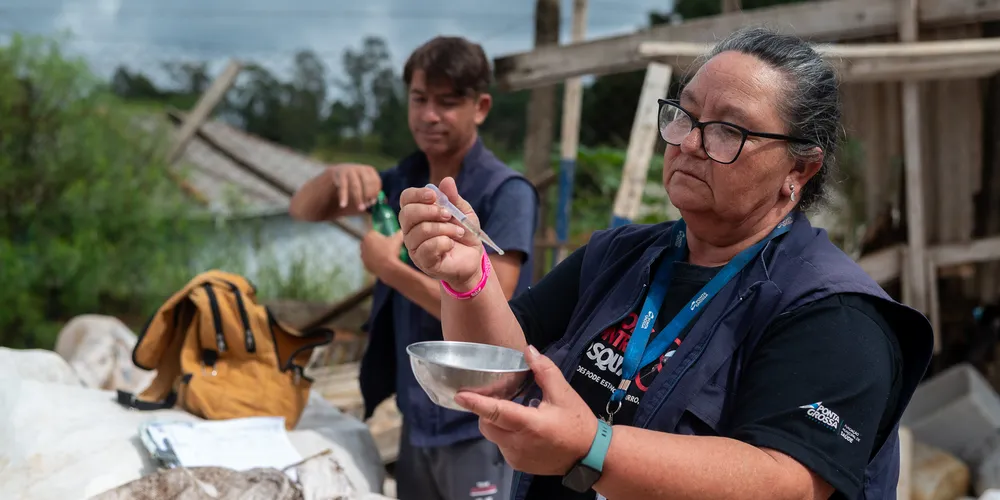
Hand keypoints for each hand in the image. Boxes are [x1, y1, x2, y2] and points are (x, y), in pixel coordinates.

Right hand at [328, 163, 381, 211]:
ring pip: (356, 185)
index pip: (376, 181)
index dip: (376, 193)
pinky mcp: (339, 173)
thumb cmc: (351, 187)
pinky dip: (344, 196)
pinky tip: (343, 204)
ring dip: (358, 198)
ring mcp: (349, 169)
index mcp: (369, 170)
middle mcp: (360, 168)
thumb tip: (385, 201)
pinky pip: (343, 186)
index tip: (373, 202)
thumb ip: (372, 195)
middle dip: (368, 195)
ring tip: (360, 208)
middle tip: (366, 207)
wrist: (332, 177)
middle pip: (368, 182)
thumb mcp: (363, 189)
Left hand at [360, 230, 403, 276]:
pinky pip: (370, 261)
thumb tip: (401, 231)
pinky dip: (375, 261)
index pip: (375, 232)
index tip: (387, 239)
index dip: (382, 235)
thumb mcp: (398, 239)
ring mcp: (363, 256)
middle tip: (387, 247)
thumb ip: (399, 233)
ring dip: (375, 252)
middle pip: (371, 242)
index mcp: (369, 236)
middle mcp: (363, 245)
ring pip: (370, 252)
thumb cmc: (391, 252)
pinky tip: (383, 262)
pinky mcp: (365, 265)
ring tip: (386, 255)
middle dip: (377, 244)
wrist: (388, 268)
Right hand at [398, 176, 484, 290]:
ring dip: (445, 228)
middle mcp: (411, 230)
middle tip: (448, 215)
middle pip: (407, 214)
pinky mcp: (423, 262)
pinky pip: (427, 248)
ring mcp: (414, 247)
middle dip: (430, 211)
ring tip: (458, 232)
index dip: (417, 194)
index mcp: (417, 214)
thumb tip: (447, 180)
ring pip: (421, 231)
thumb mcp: (463, 212)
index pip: (406, 199)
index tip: (434, 196)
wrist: (473, 257)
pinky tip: (451, 244)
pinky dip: (444, 242)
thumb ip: (453, 198)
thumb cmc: (464, 233)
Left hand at [454, 345, 598, 475]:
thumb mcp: (564, 393)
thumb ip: (544, 370)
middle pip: (487, 424)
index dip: (476, 403)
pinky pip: (501, 445)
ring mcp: (516, 457)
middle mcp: (518, 444)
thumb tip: (528, 350)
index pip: (496, 412)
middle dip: (487, 410)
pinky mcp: (517, 464)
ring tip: (516, 412)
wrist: (589, 455)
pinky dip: (505, 434)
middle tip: (500, 397)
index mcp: (529, 425)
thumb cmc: (577, 422)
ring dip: (496, 422)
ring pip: (493, 435)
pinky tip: (522, 428)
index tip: (459, 395)